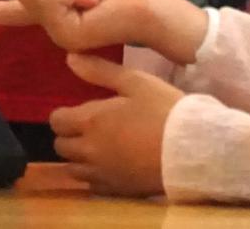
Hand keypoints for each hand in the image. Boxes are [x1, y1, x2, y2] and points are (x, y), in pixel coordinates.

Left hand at [49, 54, 183, 197]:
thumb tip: (69, 58)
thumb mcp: (135, 81)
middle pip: (61, 146)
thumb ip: (100, 71)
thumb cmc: (165, 110)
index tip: (78, 112)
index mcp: (91, 121)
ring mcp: (102, 173)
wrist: (193, 149)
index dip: (64, 115)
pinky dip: (93, 176)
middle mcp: (90, 150)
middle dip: (69, 136)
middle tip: (88, 129)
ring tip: (97, 148)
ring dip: (78, 158)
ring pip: (72, 169)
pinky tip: (110, 166)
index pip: (57, 120)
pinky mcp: (116, 190)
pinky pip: (91, 185)